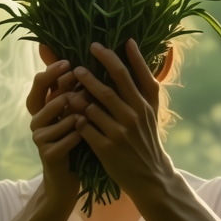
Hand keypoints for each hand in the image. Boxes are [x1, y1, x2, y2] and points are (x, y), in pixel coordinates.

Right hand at [26, 59, 86, 216]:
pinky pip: (66, 139)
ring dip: (76, 113)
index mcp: (40, 107)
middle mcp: (36, 121)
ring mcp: (40, 139)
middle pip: (45, 98)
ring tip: (88, 109)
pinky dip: (79, 134)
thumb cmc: (73, 138)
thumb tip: (69, 57)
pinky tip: (87, 133)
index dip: (52, 72)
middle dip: (64, 89)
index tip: (69, 63)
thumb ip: (70, 86)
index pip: (40, 83)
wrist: (68, 178)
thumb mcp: (71, 110)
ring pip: (59, 118)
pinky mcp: (48, 155)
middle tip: (80, 84)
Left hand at [73, 39, 173, 202]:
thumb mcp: (152, 109)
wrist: (150, 175)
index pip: (128, 73)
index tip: (95, 45)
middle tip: (75, 67)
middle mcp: (134, 115)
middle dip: (88, 75)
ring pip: (92, 108)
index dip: (111, 57)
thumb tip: (132, 45)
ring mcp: (120, 133)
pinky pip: (85, 128)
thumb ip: (144, 80)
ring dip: (77, 98)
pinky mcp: (107, 149)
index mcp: (145, 103)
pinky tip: (72, 116)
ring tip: (68, 92)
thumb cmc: (147, 136)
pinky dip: (76, 120)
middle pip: (108, 88)